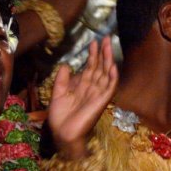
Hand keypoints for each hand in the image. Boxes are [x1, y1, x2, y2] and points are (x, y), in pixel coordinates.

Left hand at [47, 38, 117, 155]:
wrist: (63, 133)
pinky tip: (113, 66)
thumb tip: (66, 64)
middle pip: (100, 67)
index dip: (92, 55)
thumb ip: (62, 79)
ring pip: (105, 74)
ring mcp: (97, 95)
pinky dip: (112, 77)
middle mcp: (92, 89)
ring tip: (108, 46)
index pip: (90, 67)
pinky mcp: (101, 102)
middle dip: (102, 53)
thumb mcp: (57, 93)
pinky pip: (109, 88)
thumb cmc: (60, 116)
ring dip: (108, 60)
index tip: (93, 42)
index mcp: (82, 87)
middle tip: (106, 37)